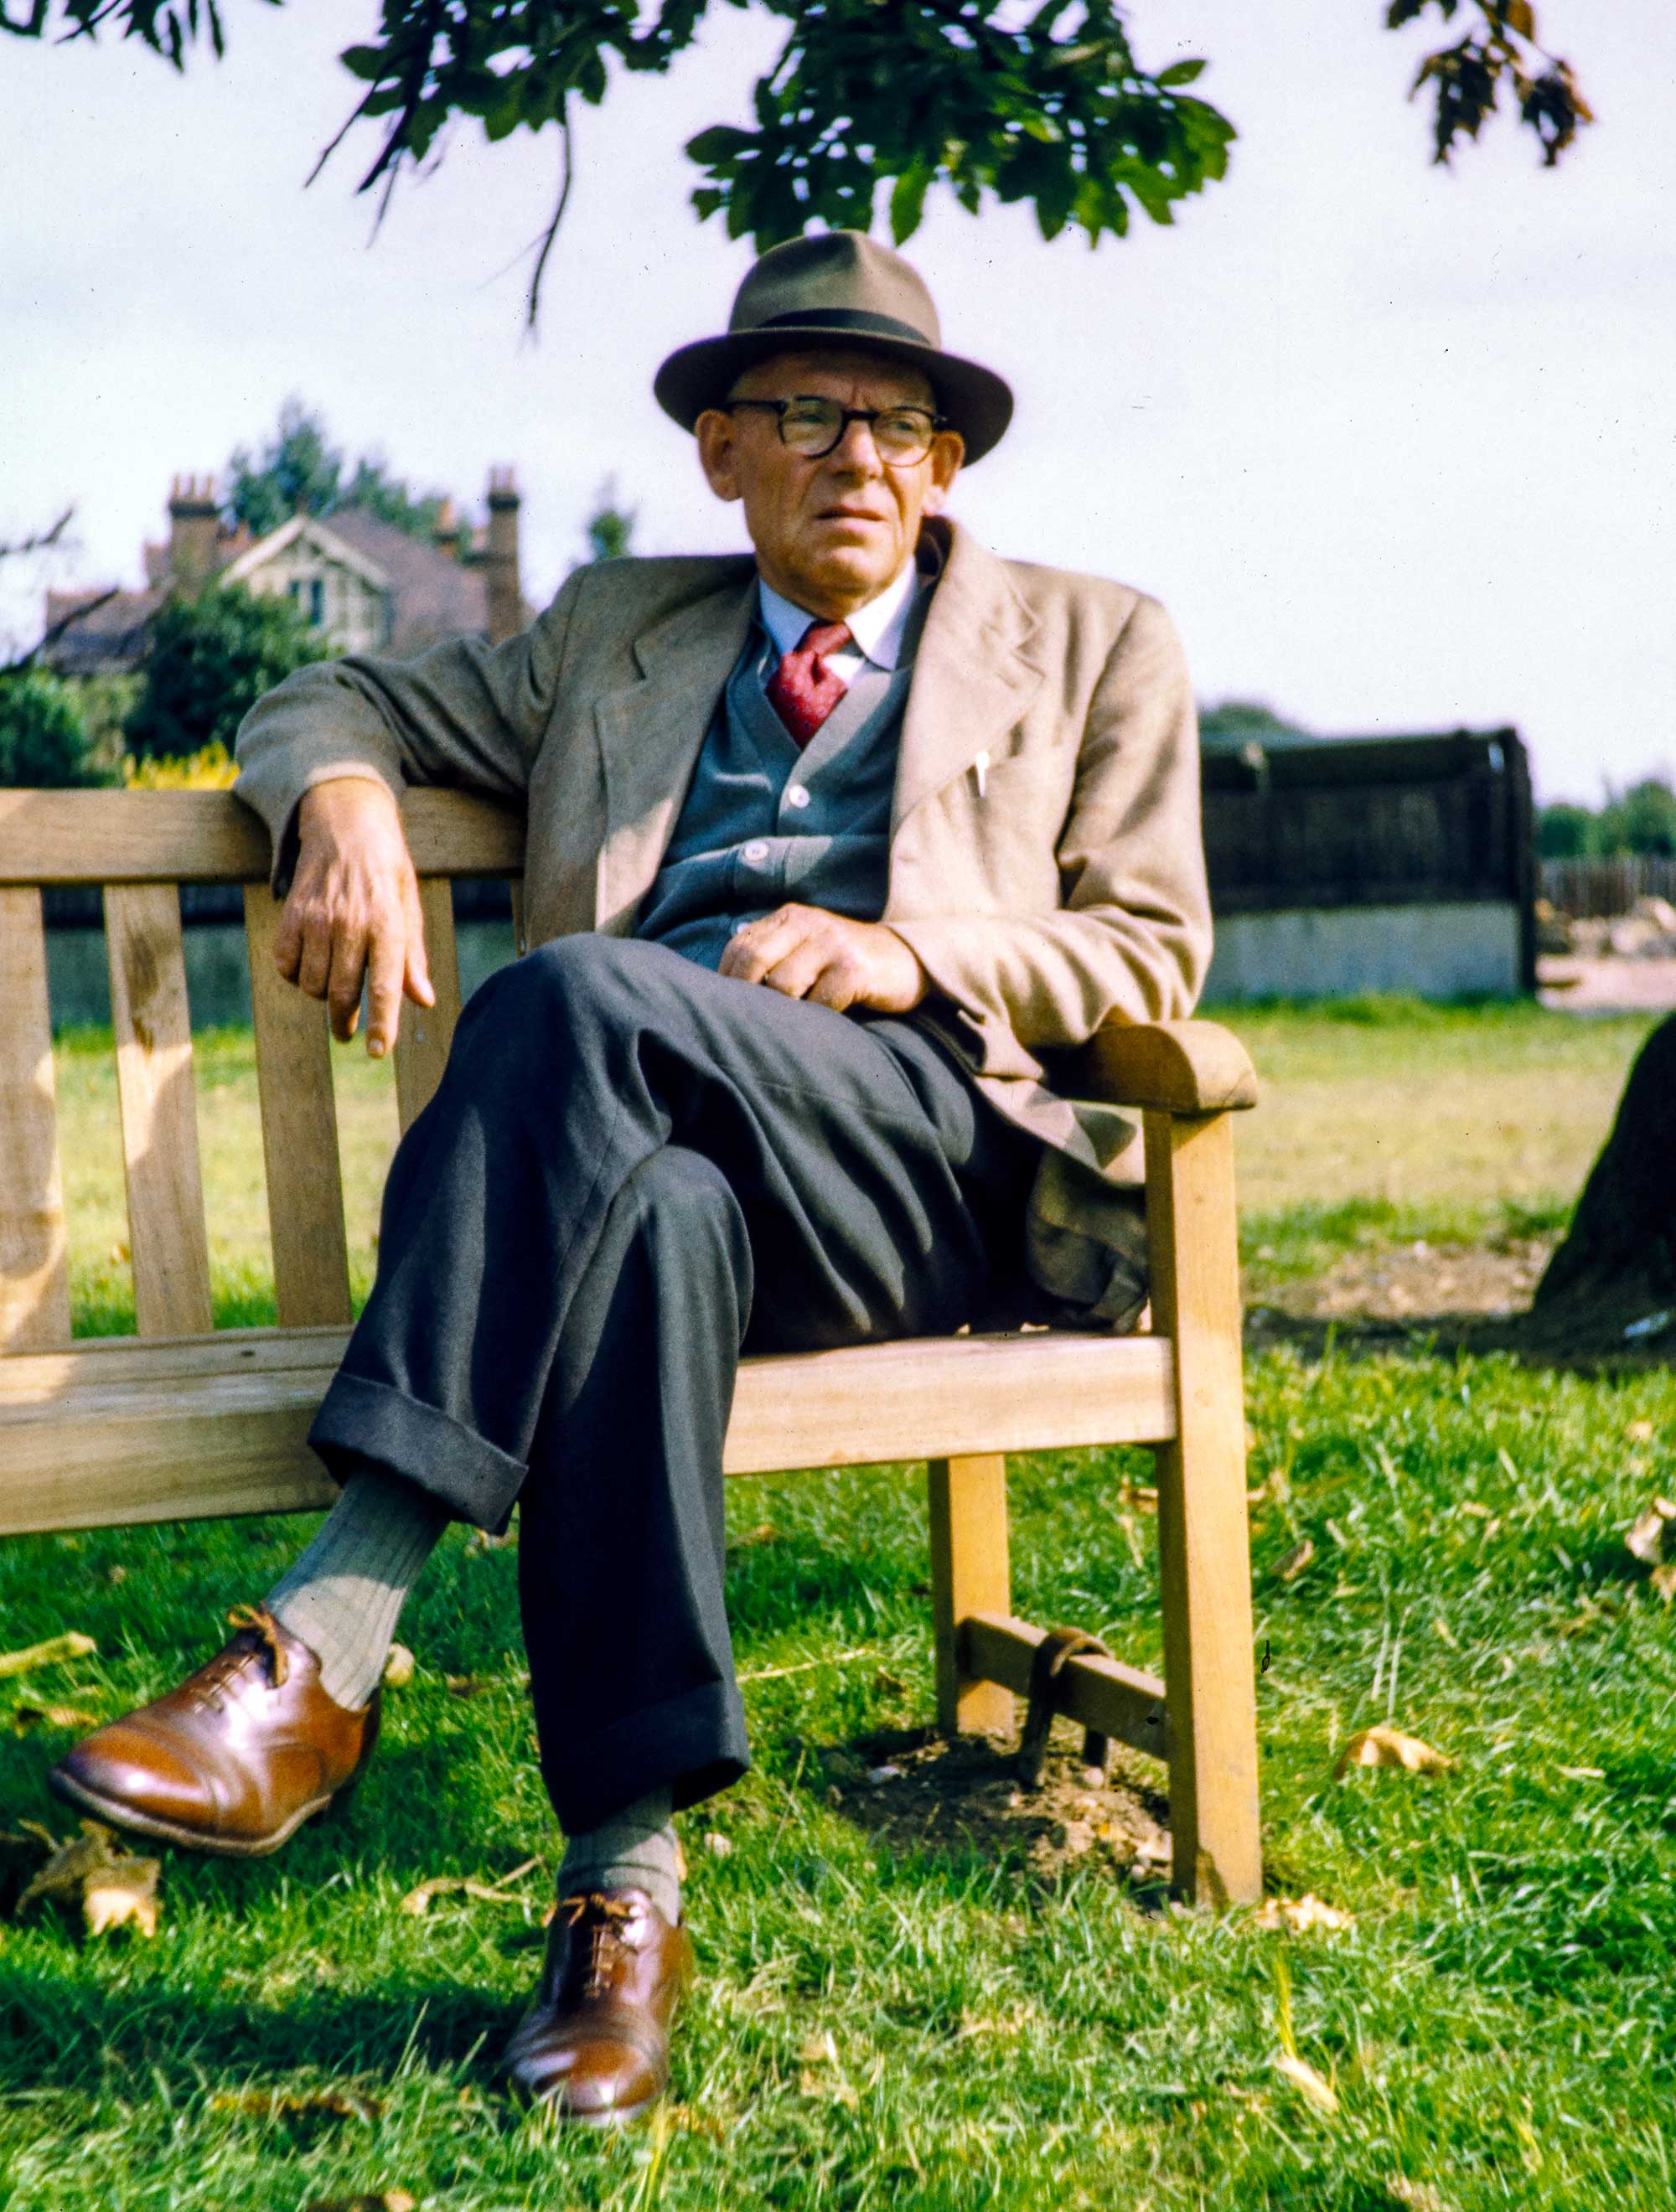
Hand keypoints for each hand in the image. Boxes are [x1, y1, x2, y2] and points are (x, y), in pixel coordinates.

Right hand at [273, 777, 434, 1054]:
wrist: (345, 823)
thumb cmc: (386, 872)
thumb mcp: (409, 908)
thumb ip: (413, 958)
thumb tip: (424, 1002)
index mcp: (389, 924)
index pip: (386, 986)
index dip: (381, 1024)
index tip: (377, 1052)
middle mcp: (352, 924)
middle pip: (342, 993)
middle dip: (344, 1022)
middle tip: (346, 1032)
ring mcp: (317, 919)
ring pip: (312, 984)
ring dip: (321, 994)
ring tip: (333, 983)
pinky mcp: (291, 915)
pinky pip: (285, 966)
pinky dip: (295, 975)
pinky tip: (309, 963)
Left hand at [719, 904, 927, 1012]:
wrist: (908, 961)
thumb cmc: (849, 964)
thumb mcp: (809, 948)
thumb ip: (774, 955)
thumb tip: (726, 985)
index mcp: (791, 917)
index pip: (740, 947)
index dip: (727, 982)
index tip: (729, 1011)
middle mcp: (809, 923)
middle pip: (754, 961)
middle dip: (747, 998)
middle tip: (751, 1026)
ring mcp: (833, 944)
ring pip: (783, 985)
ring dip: (782, 1014)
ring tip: (788, 1029)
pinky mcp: (854, 968)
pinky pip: (819, 1002)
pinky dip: (814, 1020)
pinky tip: (820, 1027)